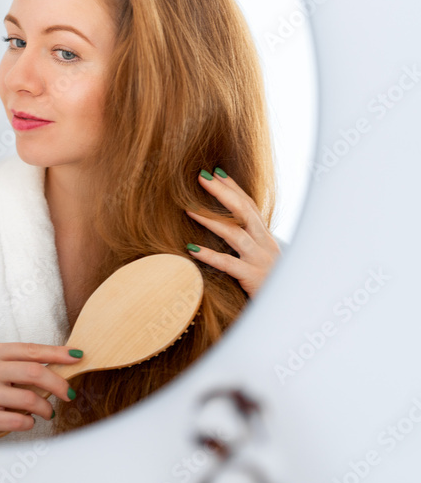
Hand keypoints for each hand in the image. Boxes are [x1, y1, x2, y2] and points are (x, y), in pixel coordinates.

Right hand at [0, 342, 82, 442]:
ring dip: (45, 408)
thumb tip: (58, 366)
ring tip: (47, 412)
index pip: (30, 350)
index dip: (56, 353)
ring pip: (30, 399)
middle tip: (68, 393)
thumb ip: (19, 363)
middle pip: (34, 372)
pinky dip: (30, 422)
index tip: (77, 356)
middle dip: (58, 384)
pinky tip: (27, 421)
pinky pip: (19, 421)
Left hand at [185, 167, 280, 297]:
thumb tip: (226, 229)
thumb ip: (247, 245)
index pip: (249, 206)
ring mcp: (260, 261)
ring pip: (236, 234)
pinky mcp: (254, 278)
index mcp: (266, 238)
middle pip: (243, 212)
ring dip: (211, 220)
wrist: (293, 310)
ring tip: (189, 209)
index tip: (216, 172)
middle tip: (201, 177)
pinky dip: (210, 255)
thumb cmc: (272, 285)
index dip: (233, 188)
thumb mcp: (261, 260)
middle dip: (222, 192)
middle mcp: (265, 245)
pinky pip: (229, 265)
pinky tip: (192, 248)